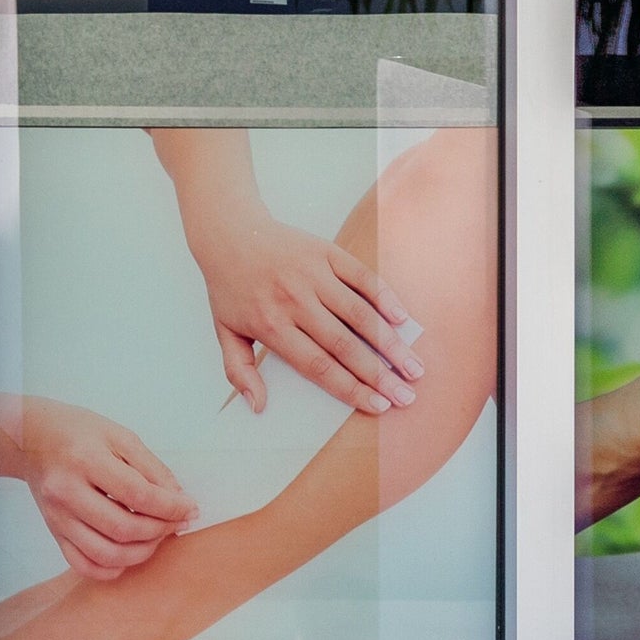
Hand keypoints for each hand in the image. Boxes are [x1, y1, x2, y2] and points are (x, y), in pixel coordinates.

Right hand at [0, 393, 193, 579]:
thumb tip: (180, 502)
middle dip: (160, 530)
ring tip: (154, 537)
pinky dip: (112, 568)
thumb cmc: (78, 432)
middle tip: (175, 522)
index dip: (172, 507)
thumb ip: (152, 469)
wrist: (30, 437)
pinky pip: (84, 565)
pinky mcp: (54, 531)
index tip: (190, 509)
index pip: (138, 495)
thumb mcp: (119, 436)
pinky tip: (127, 553)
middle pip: (123, 528)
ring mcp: (57, 516)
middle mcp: (66, 491)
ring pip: (106, 554)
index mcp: (84, 460)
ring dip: (141, 553)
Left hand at [157, 134, 418, 413]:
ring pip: (360, 315)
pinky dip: (385, 298)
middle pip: (344, 345)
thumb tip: (257, 406)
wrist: (226, 232)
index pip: (318, 365)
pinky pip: (362, 277)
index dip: (351, 388)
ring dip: (391, 343)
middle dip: (380, 375)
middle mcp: (293, 300)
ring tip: (415, 367)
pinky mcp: (324, 252)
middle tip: (408, 396)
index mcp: (270, 325)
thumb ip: (239, 371)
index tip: (379, 406)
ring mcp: (311, 274)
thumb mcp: (224, 330)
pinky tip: (404, 320)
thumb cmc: (230, 288)